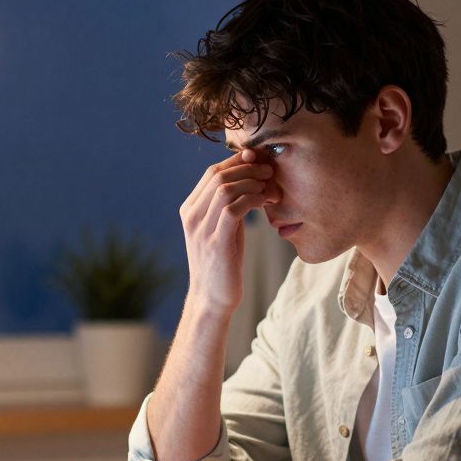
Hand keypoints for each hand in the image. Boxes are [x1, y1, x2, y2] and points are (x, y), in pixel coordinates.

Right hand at [178, 149, 277, 314]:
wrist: (211, 299)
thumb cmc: (222, 263)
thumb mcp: (221, 228)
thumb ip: (227, 205)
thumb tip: (248, 179)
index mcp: (189, 210)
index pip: (211, 172)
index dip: (237, 161)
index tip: (260, 161)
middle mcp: (191, 216)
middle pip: (218, 175)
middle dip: (248, 169)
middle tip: (270, 172)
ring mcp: (201, 230)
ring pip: (225, 189)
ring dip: (252, 183)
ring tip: (271, 188)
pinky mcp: (216, 243)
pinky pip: (233, 209)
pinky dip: (252, 199)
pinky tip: (266, 202)